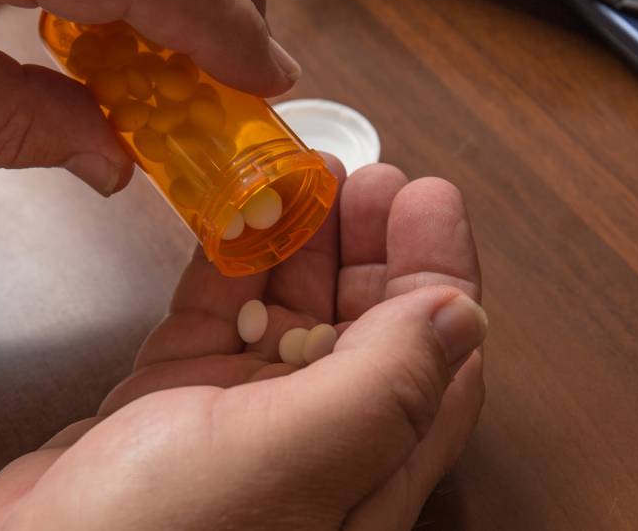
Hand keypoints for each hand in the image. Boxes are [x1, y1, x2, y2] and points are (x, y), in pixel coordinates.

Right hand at [0, 162, 485, 530]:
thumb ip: (386, 386)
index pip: (435, 359)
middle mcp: (316, 439)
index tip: (428, 197)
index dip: (440, 274)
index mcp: (369, 464)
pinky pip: (215, 311)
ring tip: (309, 173)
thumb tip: (465, 313)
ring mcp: (240, 416)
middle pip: (367, 324)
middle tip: (367, 177)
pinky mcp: (172, 395)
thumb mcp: (296, 458)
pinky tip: (239, 206)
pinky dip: (231, 258)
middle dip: (373, 246)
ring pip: (292, 309)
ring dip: (305, 240)